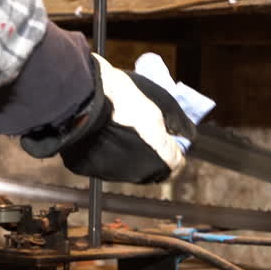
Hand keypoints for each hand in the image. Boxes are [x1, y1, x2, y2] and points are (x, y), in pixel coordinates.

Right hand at [21, 53, 197, 183]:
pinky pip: (107, 164)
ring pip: (130, 168)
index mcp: (160, 158)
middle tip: (148, 131)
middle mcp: (139, 173)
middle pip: (154, 169)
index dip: (176, 149)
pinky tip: (105, 133)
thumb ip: (179, 124)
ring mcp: (114, 174)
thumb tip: (188, 135)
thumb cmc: (124, 95)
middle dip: (155, 153)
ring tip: (123, 128)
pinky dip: (109, 153)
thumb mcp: (163, 102)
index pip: (178, 165)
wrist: (83, 95)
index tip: (170, 137)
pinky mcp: (91, 170)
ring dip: (131, 153)